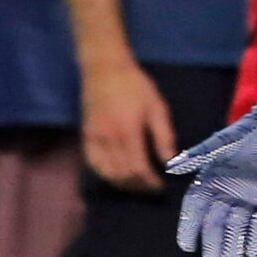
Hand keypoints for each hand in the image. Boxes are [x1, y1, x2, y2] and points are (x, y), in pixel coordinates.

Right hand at [82, 56, 175, 191]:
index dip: (150, 182)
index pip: (138, 169)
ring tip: (137, 185)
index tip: (160, 185)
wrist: (104, 68)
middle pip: (123, 175)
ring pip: (107, 173)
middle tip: (151, 187)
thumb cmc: (135, 85)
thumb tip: (170, 162)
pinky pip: (93, 164)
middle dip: (139, 186)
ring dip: (123, 184)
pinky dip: (105, 175)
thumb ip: (163, 136)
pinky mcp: (87, 136)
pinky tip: (116, 176)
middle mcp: (109, 139)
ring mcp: (95, 139)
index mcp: (129, 131)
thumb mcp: (156, 107)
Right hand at [166, 96, 256, 256]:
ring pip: (238, 228)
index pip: (195, 208)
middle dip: (213, 242)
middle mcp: (228, 193)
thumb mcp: (223, 142)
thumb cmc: (250, 130)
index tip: (186, 246)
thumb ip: (199, 155)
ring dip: (235, 243)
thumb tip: (171, 166)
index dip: (189, 227)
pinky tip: (254, 250)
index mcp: (212, 180)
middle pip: (215, 224)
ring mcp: (249, 199)